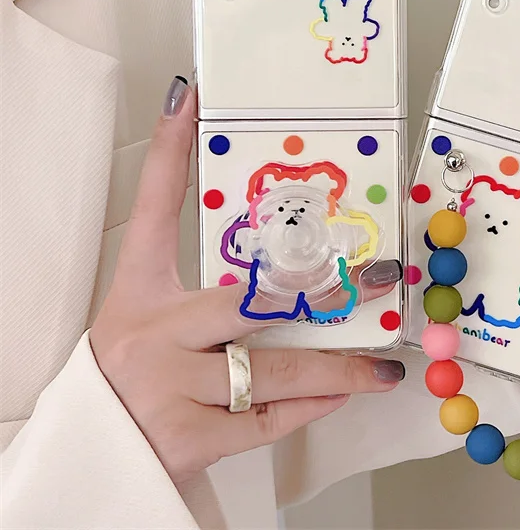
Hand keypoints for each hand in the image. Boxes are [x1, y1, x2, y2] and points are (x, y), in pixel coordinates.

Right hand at [90, 77, 404, 484]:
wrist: (96, 462)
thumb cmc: (132, 383)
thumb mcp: (154, 329)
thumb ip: (212, 307)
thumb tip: (293, 287)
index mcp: (138, 294)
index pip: (153, 210)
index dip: (168, 153)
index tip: (188, 99)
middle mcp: (151, 334)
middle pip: (247, 299)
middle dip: (322, 290)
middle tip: (381, 277)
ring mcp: (167, 388)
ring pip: (272, 368)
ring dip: (337, 364)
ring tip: (382, 364)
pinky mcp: (186, 439)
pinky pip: (266, 417)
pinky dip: (311, 405)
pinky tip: (342, 391)